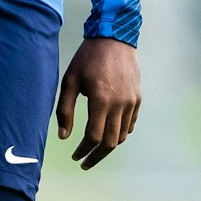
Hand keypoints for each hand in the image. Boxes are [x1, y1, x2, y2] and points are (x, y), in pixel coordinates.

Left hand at [54, 36, 140, 170]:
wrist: (114, 38)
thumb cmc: (87, 58)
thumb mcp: (70, 80)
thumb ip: (65, 110)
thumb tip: (63, 137)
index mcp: (101, 100)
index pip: (93, 137)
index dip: (83, 150)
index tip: (75, 156)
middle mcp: (120, 104)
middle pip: (110, 142)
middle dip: (96, 156)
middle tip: (84, 163)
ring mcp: (131, 101)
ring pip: (122, 135)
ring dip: (108, 147)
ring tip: (94, 150)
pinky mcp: (137, 98)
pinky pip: (130, 124)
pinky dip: (120, 134)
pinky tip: (108, 134)